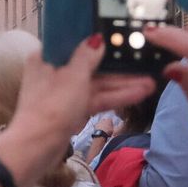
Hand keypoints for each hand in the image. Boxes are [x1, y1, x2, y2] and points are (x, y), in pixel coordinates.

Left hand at [7, 36, 153, 158]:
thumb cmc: (51, 107)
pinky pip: (96, 99)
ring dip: (122, 84)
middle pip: (91, 65)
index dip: (99, 41)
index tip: (121, 38)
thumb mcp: (74, 76)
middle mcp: (55, 72)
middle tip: (143, 63)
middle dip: (118, 67)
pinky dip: (115, 97)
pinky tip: (138, 94)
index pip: (75, 43)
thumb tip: (96, 39)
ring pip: (97, 84)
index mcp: (47, 57)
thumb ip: (88, 56)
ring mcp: (65, 93)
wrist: (36, 148)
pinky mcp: (72, 111)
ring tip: (150, 83)